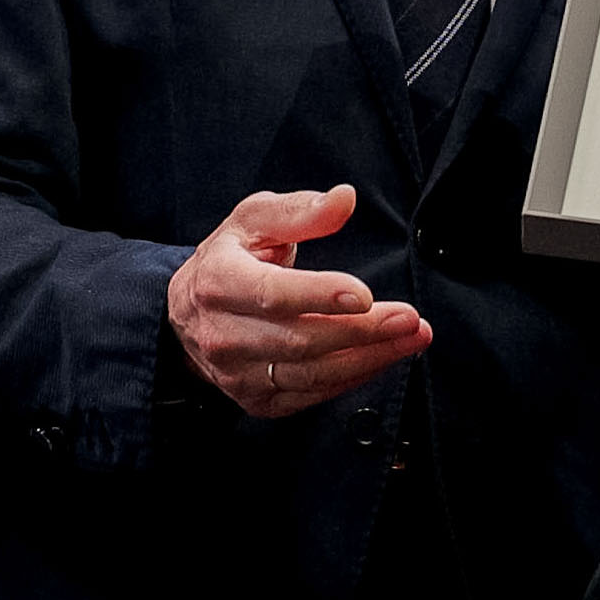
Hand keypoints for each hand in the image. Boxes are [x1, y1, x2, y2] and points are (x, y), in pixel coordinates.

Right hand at [166, 186, 427, 419]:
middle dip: (363, 331)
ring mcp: (237, 374)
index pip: (271, 295)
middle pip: (300, 340)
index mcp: (219, 282)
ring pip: (311, 374)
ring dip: (370, 358)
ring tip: (413, 338)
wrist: (186, 314)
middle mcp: (223, 335)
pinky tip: (384, 357)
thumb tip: (344, 199)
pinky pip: (312, 395)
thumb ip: (300, 211)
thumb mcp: (253, 220)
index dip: (318, 296)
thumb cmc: (230, 258)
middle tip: (410, 318)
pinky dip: (353, 377)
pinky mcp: (256, 400)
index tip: (364, 295)